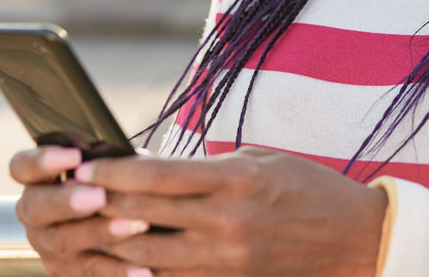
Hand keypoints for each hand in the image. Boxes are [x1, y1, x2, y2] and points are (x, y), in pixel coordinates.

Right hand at [10, 146, 154, 276]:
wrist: (115, 226)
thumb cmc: (112, 183)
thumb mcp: (106, 169)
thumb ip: (107, 163)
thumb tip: (124, 160)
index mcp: (38, 179)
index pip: (23, 166)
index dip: (43, 160)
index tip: (75, 155)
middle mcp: (35, 213)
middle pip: (36, 206)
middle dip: (68, 201)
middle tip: (99, 196)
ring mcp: (47, 244)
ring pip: (62, 239)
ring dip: (99, 232)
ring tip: (134, 225)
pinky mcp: (67, 270)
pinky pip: (91, 270)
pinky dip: (119, 270)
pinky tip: (144, 270)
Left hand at [77, 146, 387, 276]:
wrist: (354, 238)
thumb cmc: (307, 188)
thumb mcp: (259, 161)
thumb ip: (207, 169)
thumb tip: (151, 170)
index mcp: (236, 180)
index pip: (157, 175)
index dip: (113, 171)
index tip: (87, 164)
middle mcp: (227, 222)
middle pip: (143, 214)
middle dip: (102, 203)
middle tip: (74, 193)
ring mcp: (226, 260)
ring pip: (147, 254)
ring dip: (112, 240)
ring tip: (88, 226)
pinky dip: (142, 269)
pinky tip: (123, 259)